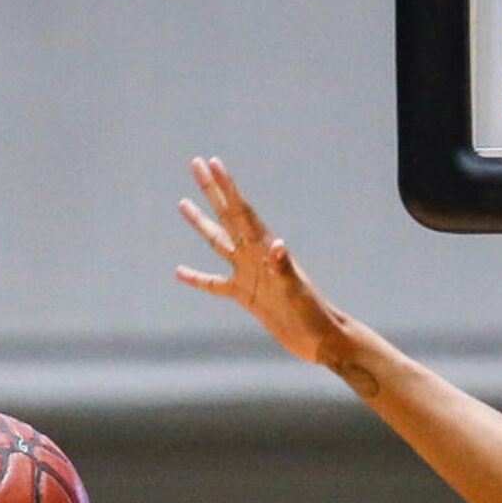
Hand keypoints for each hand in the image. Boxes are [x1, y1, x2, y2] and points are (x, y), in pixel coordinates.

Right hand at [176, 157, 341, 366]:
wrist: (321, 340)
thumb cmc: (315, 314)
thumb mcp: (298, 292)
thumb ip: (285, 268)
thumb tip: (276, 245)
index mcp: (267, 250)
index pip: (242, 212)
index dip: (227, 188)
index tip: (213, 163)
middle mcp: (256, 256)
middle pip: (227, 216)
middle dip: (211, 191)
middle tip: (196, 164)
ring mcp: (249, 275)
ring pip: (219, 243)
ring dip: (202, 223)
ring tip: (183, 203)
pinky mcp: (246, 296)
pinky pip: (215, 284)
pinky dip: (198, 278)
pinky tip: (180, 272)